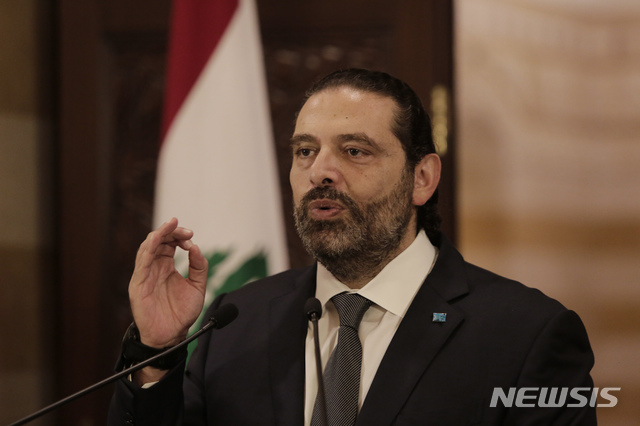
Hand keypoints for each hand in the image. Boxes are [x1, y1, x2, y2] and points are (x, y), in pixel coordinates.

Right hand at [128, 218, 207, 347]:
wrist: (172, 335)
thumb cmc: (182, 313)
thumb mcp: (197, 286)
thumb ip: (199, 267)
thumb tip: (196, 247)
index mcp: (166, 266)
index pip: (168, 243)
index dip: (179, 236)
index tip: (191, 237)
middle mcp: (154, 268)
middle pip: (158, 241)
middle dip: (171, 231)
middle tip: (186, 231)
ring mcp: (145, 275)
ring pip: (147, 247)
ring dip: (159, 234)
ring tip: (171, 225)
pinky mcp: (138, 284)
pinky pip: (141, 263)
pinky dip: (148, 248)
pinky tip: (156, 239)